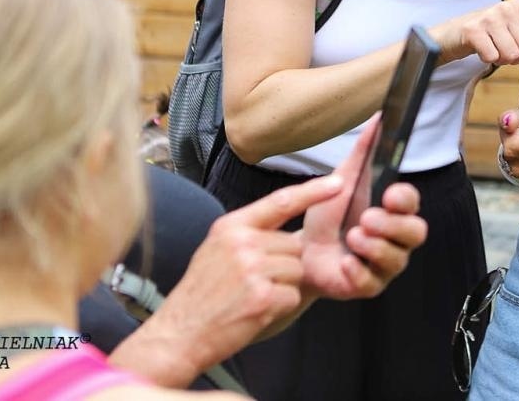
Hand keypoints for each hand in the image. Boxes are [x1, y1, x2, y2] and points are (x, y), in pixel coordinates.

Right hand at [110, 170, 338, 382]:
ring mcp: (253, 269)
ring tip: (252, 296)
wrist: (180, 332)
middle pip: (294, 245)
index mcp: (232, 226)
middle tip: (254, 282)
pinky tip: (255, 310)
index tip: (338, 184)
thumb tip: (285, 221)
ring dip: (283, 286)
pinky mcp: (262, 296)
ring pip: (297, 270)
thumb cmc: (201, 293)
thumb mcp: (215, 249)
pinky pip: (293, 294)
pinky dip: (280, 305)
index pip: (281, 201)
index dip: (313, 192)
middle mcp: (243, 242)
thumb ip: (248, 233)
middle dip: (284, 264)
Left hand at [300, 116, 428, 302]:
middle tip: (366, 219)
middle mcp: (395, 238)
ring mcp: (384, 264)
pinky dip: (358, 271)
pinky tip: (344, 262)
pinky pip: (374, 282)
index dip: (405, 199)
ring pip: (397, 259)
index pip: (412, 203)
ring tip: (351, 237)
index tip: (388, 193)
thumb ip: (363, 150)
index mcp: (392, 210)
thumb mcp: (341, 178)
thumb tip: (378, 117)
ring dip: (373, 246)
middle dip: (392, 225)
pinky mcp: (368, 286)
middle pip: (415, 233)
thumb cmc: (327, 215)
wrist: (299, 250)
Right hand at [434, 0, 518, 81]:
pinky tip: (483, 49)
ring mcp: (489, 16)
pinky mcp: (473, 29)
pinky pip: (492, 58)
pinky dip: (489, 59)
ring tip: (494, 47)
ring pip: (511, 55)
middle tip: (506, 48)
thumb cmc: (492, 33)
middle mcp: (507, 7)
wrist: (455, 32)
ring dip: (503, 59)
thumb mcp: (516, 28)